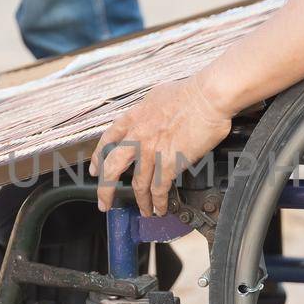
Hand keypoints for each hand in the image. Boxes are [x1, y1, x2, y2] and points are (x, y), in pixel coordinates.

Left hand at [89, 72, 233, 215]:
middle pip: (113, 168)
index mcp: (134, 118)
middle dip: (106, 189)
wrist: (207, 97)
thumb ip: (148, 111)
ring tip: (144, 211)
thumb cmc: (190, 92)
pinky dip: (158, 202)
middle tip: (104, 202)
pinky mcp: (169, 163)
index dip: (99, 158)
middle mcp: (137, 137)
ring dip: (141, 201)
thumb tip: (151, 116)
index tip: (96, 170)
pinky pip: (159, 189)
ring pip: (138, 185)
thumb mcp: (157, 96)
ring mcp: (151, 152)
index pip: (108, 140)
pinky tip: (160, 209)